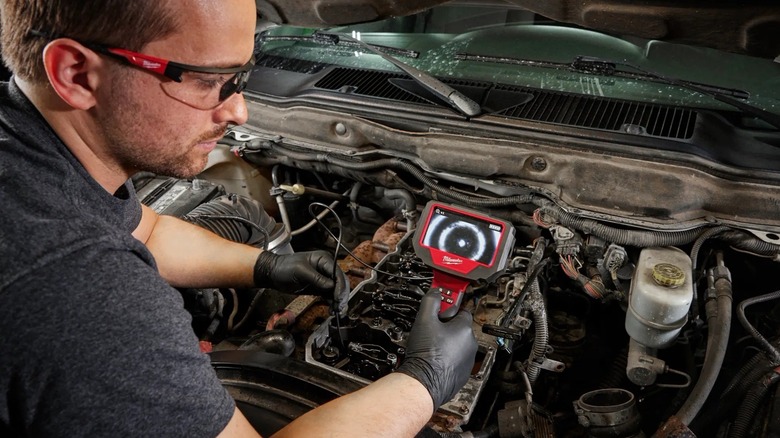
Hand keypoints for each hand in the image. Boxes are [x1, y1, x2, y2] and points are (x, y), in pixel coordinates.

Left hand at [253, 251, 348, 313]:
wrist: (274, 274)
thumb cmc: (284, 267)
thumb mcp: (300, 270)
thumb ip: (316, 278)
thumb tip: (331, 286)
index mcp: (323, 259)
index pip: (337, 273)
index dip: (340, 286)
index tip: (338, 298)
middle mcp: (326, 268)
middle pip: (340, 282)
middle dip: (341, 295)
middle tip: (340, 307)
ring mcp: (323, 278)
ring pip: (336, 290)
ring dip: (338, 301)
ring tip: (337, 311)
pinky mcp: (319, 287)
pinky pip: (329, 295)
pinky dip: (332, 302)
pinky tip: (332, 309)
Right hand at [396, 290, 477, 410]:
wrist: (424, 382)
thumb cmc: (426, 354)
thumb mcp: (424, 319)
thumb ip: (431, 301)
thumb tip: (435, 292)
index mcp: (465, 329)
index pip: (461, 310)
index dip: (448, 310)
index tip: (440, 310)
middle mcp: (471, 344)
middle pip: (459, 327)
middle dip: (446, 327)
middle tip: (431, 329)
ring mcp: (468, 360)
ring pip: (458, 344)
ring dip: (447, 343)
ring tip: (431, 345)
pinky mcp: (463, 373)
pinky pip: (456, 360)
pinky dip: (448, 358)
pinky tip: (434, 358)